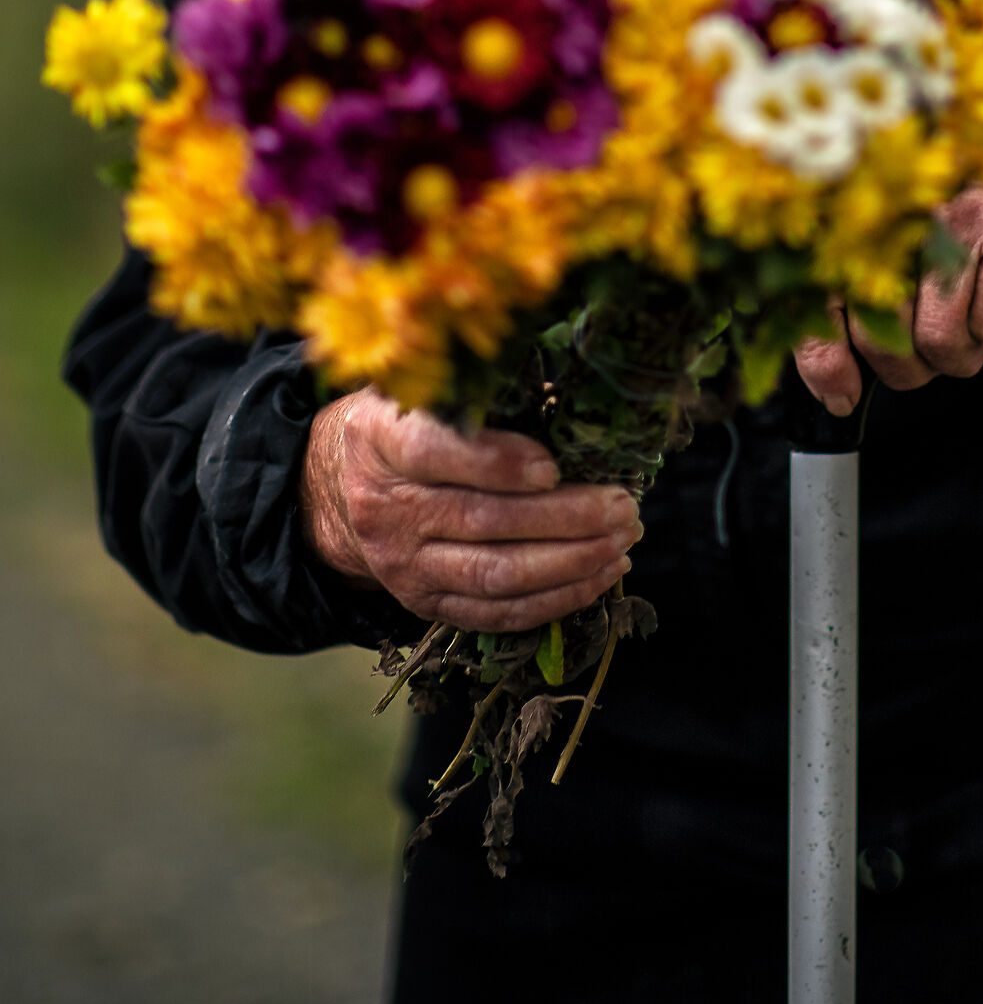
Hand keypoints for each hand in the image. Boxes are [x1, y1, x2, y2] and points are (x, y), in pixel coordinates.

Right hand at [298, 387, 640, 631]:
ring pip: (493, 574)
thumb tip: (568, 391)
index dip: (496, 462)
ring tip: (622, 541)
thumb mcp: (423, 390)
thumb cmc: (403, 422)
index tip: (553, 466)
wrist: (338, 486)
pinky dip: (553, 600)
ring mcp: (403, 565)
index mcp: (380, 439)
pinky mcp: (422, 603)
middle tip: (623, 505)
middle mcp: (387, 508)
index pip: (432, 452)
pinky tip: (599, 576)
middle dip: (565, 517)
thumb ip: (477, 391)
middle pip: (481, 520)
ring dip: (570, 563)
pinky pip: (494, 614)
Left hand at [795, 113, 982, 416]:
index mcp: (863, 214)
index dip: (826, 363)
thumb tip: (837, 392)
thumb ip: (859, 303)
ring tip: (973, 319)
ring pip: (940, 342)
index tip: (844, 397)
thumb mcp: (904, 248)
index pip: (820, 304)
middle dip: (912, 366)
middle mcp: (902, 209)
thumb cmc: (969, 216)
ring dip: (963, 352)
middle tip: (935, 344)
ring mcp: (960, 219)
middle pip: (883, 338)